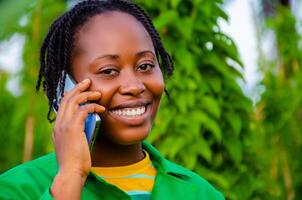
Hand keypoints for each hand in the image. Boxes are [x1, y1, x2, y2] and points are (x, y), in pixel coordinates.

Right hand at [51, 78, 104, 197]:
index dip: (71, 95)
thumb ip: (76, 134)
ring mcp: (64, 125)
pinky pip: (84, 110)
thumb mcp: (73, 144)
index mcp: (58, 127)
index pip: (62, 105)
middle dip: (78, 87)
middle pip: (67, 98)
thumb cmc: (75, 161)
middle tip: (87, 81)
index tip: (80, 89)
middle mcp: (59, 123)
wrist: (70, 171)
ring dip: (87, 94)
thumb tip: (87, 126)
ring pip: (74, 101)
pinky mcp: (73, 127)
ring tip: (98, 93)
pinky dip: (93, 107)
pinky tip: (101, 109)